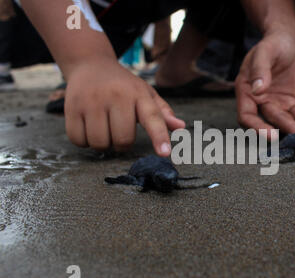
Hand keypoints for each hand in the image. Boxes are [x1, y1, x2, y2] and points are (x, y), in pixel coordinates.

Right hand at [64, 57, 184, 154]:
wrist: (90, 64)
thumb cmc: (124, 86)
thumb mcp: (146, 94)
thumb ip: (163, 113)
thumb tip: (181, 127)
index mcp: (139, 94)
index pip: (153, 118)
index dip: (159, 137)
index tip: (165, 153)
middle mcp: (116, 96)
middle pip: (123, 139)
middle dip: (123, 144)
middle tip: (120, 132)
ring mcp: (92, 101)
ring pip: (100, 143)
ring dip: (103, 144)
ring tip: (104, 129)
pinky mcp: (71, 107)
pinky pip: (79, 141)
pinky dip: (84, 142)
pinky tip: (88, 128)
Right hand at [236, 33, 294, 140]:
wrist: (288, 40)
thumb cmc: (273, 43)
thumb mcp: (266, 51)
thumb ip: (260, 68)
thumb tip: (257, 89)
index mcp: (246, 91)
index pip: (247, 116)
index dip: (257, 127)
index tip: (271, 135)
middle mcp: (259, 101)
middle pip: (271, 121)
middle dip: (287, 129)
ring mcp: (276, 104)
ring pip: (287, 121)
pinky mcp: (291, 103)